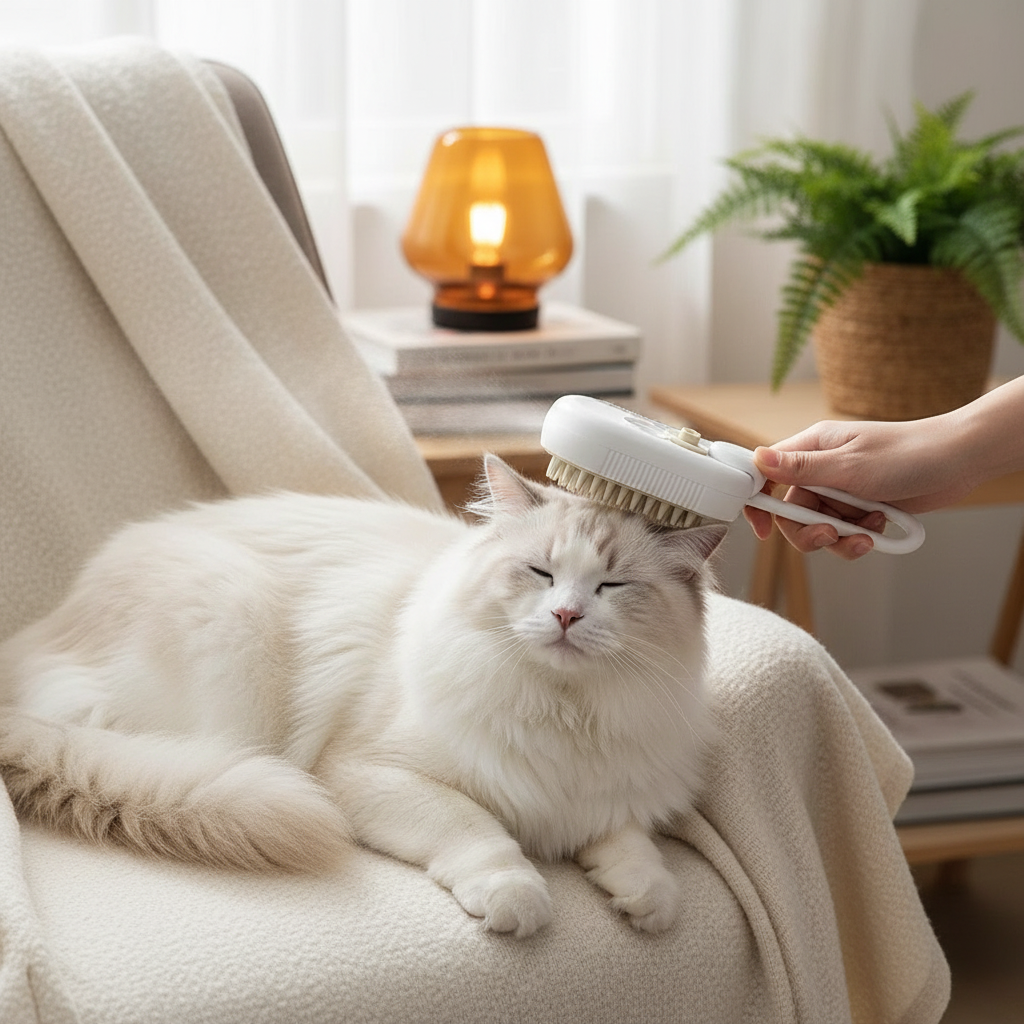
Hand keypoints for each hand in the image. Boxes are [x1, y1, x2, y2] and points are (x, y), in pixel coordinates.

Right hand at [742, 417, 973, 558]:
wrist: (959, 462)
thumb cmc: (908, 453)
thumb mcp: (849, 465)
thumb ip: (801, 468)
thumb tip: (757, 458)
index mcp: (812, 449)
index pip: (766, 474)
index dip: (758, 503)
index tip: (763, 530)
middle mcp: (821, 470)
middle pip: (791, 512)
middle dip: (809, 532)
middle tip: (831, 535)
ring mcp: (841, 491)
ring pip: (817, 528)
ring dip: (839, 539)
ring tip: (866, 534)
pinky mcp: (860, 509)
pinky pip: (844, 534)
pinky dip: (858, 538)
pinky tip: (879, 528)